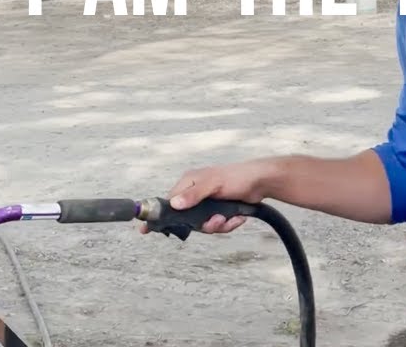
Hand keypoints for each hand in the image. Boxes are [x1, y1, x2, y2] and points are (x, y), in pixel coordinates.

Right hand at [139, 158, 278, 234]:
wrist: (261, 182)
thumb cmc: (237, 177)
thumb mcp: (214, 184)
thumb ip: (194, 194)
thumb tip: (174, 203)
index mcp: (188, 183)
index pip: (167, 202)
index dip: (159, 216)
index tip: (144, 229)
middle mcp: (194, 194)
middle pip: (187, 220)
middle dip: (204, 224)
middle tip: (217, 220)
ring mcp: (206, 204)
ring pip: (203, 226)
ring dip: (218, 225)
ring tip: (230, 217)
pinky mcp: (218, 211)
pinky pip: (217, 226)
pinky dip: (228, 224)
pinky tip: (238, 217)